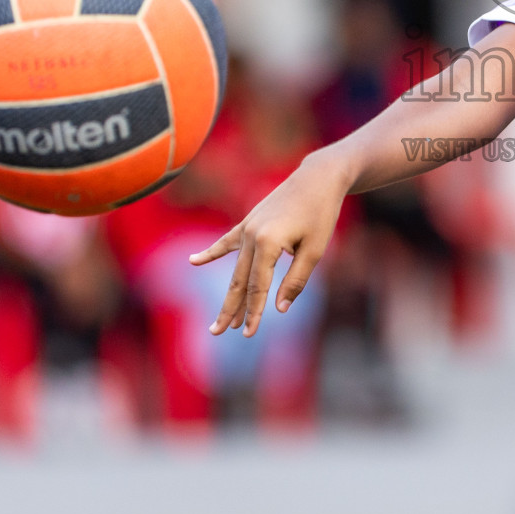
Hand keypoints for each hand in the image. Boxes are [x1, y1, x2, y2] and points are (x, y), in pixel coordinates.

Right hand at [188, 146, 354, 336]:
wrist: (317, 178)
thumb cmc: (321, 214)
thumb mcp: (315, 250)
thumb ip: (296, 280)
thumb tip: (280, 309)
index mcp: (268, 243)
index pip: (258, 287)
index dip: (254, 312)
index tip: (249, 334)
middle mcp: (251, 235)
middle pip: (239, 281)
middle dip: (230, 310)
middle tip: (218, 333)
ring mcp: (247, 227)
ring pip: (235, 268)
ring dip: (228, 294)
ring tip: (219, 319)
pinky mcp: (249, 221)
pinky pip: (227, 241)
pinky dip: (211, 253)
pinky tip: (194, 262)